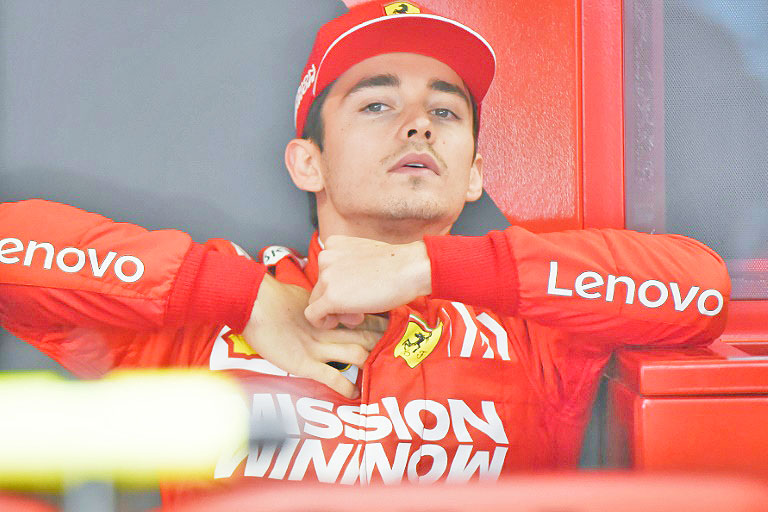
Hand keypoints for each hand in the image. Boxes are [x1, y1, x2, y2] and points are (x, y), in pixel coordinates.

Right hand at [242, 274, 387, 398]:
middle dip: (383, 343)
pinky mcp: (305, 364)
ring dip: (370, 364)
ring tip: (381, 374)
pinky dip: (346, 387)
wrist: (253, 303)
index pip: (362, 318)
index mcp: (328, 314)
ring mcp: (318, 348)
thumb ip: (318, 303)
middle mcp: (328, 331)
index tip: (392, 326)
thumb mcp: (303, 297)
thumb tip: (327, 301)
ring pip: (357, 354)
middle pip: (366, 336)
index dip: (378, 323)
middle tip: (398, 350)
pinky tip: (355, 394)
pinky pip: (332, 378)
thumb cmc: (272, 298)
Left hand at [305, 236, 431, 328]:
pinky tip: (340, 323)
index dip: (339, 286)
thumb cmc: (396, 264)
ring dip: (336, 312)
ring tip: (359, 313)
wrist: (410, 268)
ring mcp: (326, 277)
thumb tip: (342, 291)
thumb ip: (348, 268)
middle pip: (320, 288)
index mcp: (333, 244)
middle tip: (359, 308)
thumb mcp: (365, 256)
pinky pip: (313, 316)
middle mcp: (325, 257)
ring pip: (316, 302)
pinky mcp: (330, 297)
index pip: (325, 272)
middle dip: (337, 302)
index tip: (358, 292)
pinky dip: (323, 323)